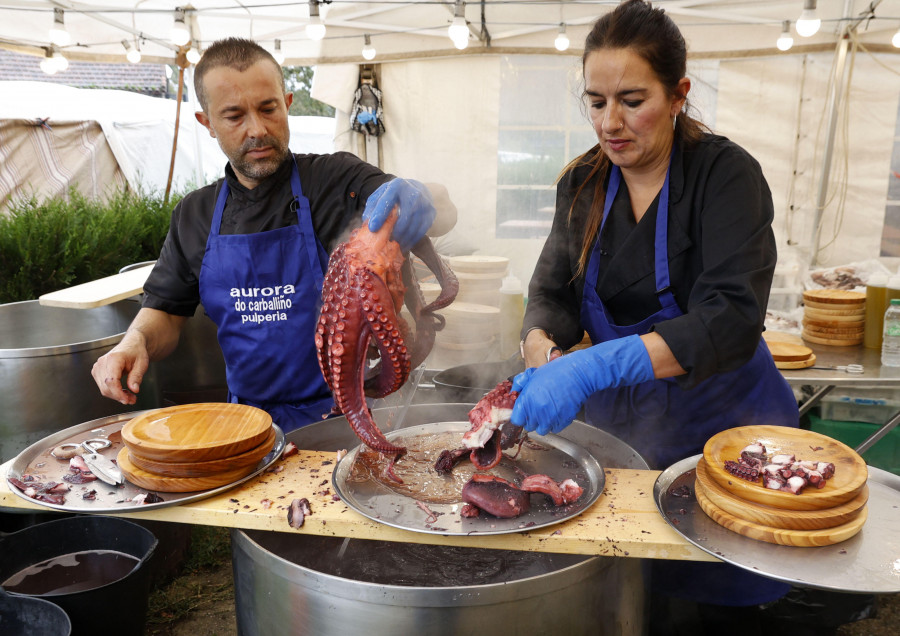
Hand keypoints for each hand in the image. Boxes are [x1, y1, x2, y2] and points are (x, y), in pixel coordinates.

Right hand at [91, 336, 149, 404]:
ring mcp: (98, 367)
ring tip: (130, 396)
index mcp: (113, 358)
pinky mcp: (97, 372)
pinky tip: (123, 391)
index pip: (111, 380)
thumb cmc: (136, 352)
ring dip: (116, 396)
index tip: (127, 400)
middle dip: (119, 396)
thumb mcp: (142, 364)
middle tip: (133, 399)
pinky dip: (113, 392)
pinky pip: (103, 386)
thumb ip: (137, 377)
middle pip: (106, 387)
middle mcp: (102, 362)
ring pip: (104, 389)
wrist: (131, 345)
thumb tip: (134, 389)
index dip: (118, 393)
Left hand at [363, 179, 435, 250]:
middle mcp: (412, 192)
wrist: (416, 189)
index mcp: (396, 186)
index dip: (379, 215)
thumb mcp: (380, 196)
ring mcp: (424, 202)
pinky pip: (422, 231)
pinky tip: (405, 244)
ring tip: (395, 246)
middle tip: (386, 242)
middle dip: (394, 232)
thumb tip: (367, 223)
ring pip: (414, 226)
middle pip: (404, 217)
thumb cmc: (394, 195)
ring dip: (403, 239)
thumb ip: (372, 208)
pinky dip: (412, 240)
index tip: (372, 228)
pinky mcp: (431, 212)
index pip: (387, 201)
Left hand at [510, 334, 653, 435]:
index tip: (523, 412)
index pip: (516, 420)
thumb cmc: (555, 372)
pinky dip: (554, 423)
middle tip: (536, 409)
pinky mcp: (564, 420)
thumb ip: (520, 384)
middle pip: (529, 426)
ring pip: (542, 429)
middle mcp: (538, 412)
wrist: (577, 374)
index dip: (519, 416)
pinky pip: (555, 429)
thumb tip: (514, 393)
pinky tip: (556, 412)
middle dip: (531, 419)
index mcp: (527, 400)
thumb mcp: (532, 374)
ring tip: (546, 412)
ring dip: (543, 423)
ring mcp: (552, 418)